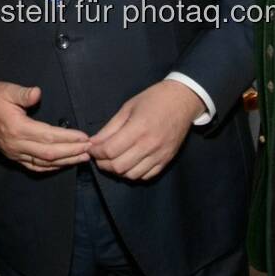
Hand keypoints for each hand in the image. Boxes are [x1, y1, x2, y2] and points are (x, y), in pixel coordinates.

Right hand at [0, 82, 89, 172]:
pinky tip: (64, 164)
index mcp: (17, 128)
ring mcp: (15, 153)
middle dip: (72, 152)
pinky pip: (35, 166)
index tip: (84, 137)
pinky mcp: (14, 156)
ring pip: (44, 162)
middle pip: (49, 153)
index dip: (67, 138)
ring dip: (65, 161)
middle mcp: (16, 144)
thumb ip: (23, 93)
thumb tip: (37, 93)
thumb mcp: (7, 90)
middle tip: (89, 149)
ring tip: (83, 157)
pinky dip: (51, 167)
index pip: (48, 135)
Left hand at [88, 79, 203, 180]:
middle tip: (99, 156)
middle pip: (119, 166)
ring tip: (113, 160)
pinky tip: (129, 163)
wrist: (182, 100)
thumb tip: (94, 142)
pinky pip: (146, 176)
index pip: (110, 150)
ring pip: (131, 175)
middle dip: (103, 164)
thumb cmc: (154, 99)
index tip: (92, 148)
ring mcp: (160, 154)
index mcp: (138, 128)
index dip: (96, 152)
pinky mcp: (167, 160)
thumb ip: (110, 128)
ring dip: (118, 171)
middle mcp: (149, 145)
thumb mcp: (127, 108)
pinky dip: (134, 173)